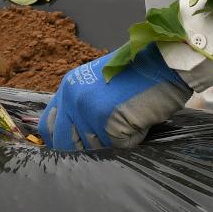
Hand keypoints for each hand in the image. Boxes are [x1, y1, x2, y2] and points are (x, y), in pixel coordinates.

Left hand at [38, 46, 188, 150]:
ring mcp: (90, 113)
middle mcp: (74, 99)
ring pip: (92, 149)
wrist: (164, 61)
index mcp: (69, 87)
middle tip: (106, 142)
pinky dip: (130, 141)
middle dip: (84, 149)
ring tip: (128, 123)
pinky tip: (139, 122)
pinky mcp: (109, 125)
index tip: (75, 147)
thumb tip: (74, 136)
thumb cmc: (138, 71)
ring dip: (111, 144)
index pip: (48, 127)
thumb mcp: (99, 81)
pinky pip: (116, 148)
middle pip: (66, 144)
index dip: (62, 141)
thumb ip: (82, 104)